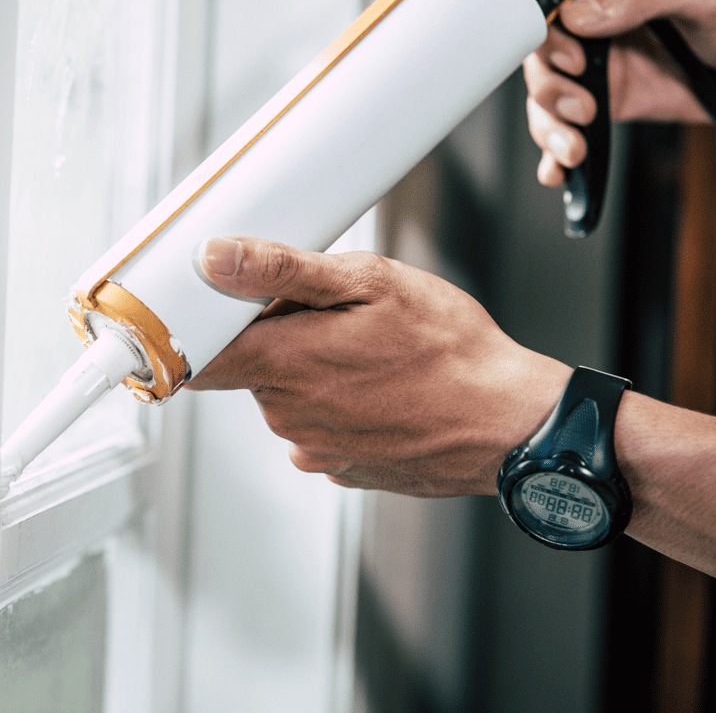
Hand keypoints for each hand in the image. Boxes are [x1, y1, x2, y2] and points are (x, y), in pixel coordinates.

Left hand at [186, 236, 570, 495]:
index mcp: (287, 363)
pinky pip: (317, 426)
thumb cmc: (449, 349)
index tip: (225, 305)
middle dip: (278, 336)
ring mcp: (316, 447)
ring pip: (287, 396)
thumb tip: (216, 258)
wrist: (507, 421)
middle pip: (251, 368)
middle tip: (334, 313)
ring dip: (310, 369)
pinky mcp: (341, 467)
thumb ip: (283, 270)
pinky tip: (379, 387)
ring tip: (368, 351)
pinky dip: (335, 403)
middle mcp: (290, 415)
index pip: (197, 355)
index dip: (204, 326)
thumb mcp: (371, 282)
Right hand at [524, 0, 715, 185]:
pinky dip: (554, 152)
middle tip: (580, 104)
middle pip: (539, 49)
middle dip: (549, 84)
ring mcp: (596, 61)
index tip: (570, 47)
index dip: (545, 19)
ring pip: (546, 93)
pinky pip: (566, 125)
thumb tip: (580, 12)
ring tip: (573, 145)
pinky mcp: (604, 100)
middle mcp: (594, 17)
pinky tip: (558, 167)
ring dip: (549, 124)